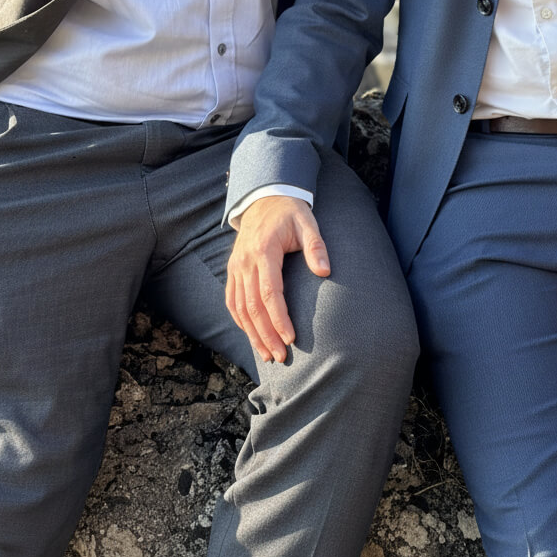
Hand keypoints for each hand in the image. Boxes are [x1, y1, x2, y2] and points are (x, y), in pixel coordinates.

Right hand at [226, 196, 329, 363]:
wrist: (264, 199)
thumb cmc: (290, 212)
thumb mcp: (307, 222)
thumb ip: (316, 245)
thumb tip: (325, 271)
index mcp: (263, 250)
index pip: (269, 291)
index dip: (279, 318)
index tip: (291, 338)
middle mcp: (245, 261)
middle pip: (253, 306)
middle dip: (266, 334)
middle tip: (281, 357)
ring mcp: (236, 266)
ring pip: (240, 308)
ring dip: (253, 333)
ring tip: (268, 355)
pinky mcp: (232, 270)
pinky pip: (232, 300)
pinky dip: (240, 321)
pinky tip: (251, 336)